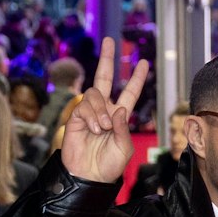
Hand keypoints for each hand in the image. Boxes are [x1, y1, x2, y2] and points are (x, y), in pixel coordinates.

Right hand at [60, 37, 149, 184]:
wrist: (89, 175)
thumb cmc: (109, 165)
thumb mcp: (124, 147)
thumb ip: (123, 128)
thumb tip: (119, 109)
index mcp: (120, 116)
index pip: (129, 92)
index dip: (136, 78)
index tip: (143, 62)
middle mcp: (105, 110)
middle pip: (104, 79)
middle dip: (108, 59)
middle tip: (110, 41)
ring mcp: (89, 112)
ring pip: (94, 94)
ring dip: (100, 110)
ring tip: (101, 128)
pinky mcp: (74, 117)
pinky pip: (83, 106)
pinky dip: (91, 116)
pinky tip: (93, 129)